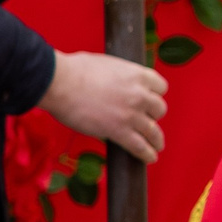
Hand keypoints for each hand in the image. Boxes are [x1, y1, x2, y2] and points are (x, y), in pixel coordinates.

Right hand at [40, 51, 167, 161]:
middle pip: (159, 109)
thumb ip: (118, 75)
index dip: (155, 95)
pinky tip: (149, 158)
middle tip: (144, 121)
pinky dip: (146, 154)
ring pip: (153, 131)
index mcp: (137, 75)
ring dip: (156, 140)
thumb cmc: (75, 71)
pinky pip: (139, 146)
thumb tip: (112, 80)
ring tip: (156, 146)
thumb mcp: (106, 64)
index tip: (149, 101)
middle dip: (152, 115)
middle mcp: (139, 94)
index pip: (161, 87)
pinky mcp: (118, 131)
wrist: (60, 83)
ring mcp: (131, 114)